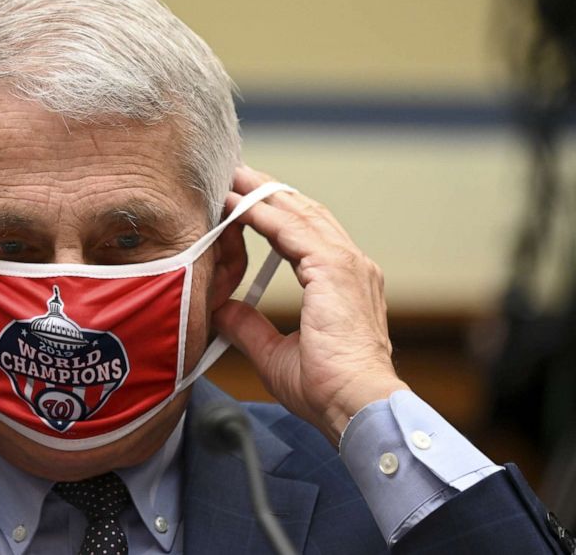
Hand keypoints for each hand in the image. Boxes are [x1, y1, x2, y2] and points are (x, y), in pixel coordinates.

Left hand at [214, 166, 407, 442]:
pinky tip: (237, 204)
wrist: (355, 405)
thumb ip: (250, 327)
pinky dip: (263, 214)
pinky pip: (291, 231)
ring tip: (232, 177)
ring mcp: (348, 264)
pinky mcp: (336, 269)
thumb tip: (224, 310)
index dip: (275, 214)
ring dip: (262, 193)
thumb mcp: (275, 353)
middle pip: (305, 214)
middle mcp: (352, 266)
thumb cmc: (326, 389)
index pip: (306, 235)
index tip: (245, 200)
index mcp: (344, 283)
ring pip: (299, 214)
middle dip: (268, 192)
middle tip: (236, 174)